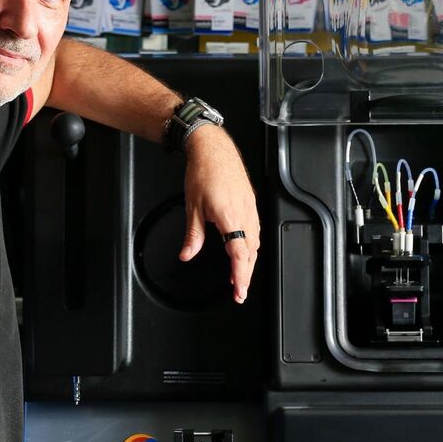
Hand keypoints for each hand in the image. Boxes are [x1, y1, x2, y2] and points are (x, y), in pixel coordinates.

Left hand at [179, 124, 260, 303]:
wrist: (213, 149)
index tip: (238, 290)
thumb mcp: (192, 207)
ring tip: (241, 277)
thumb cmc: (203, 172)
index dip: (240, 275)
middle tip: (240, 292)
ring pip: (254, 242)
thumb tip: (187, 254)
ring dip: (249, 261)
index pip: (239, 253)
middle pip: (250, 252)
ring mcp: (249, 208)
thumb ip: (192, 235)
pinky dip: (251, 246)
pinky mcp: (250, 203)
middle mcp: (243, 213)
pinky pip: (254, 230)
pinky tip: (245, 251)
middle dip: (246, 275)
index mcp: (229, 215)